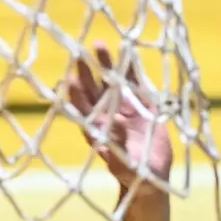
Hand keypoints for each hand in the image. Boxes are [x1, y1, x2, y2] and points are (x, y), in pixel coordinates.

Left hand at [68, 42, 173, 190]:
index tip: (70, 80)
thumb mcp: (125, 164)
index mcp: (97, 130)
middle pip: (92, 90)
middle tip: (79, 53)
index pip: (82, 109)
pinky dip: (132, 68)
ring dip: (106, 65)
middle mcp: (106, 116)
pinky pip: (136, 83)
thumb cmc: (133, 176)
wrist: (151, 176)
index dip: (76, 95)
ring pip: (112, 82)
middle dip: (86, 72)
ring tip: (99, 44)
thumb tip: (113, 121)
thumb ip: (117, 145)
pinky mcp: (142, 105)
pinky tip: (129, 51)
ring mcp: (123, 108)